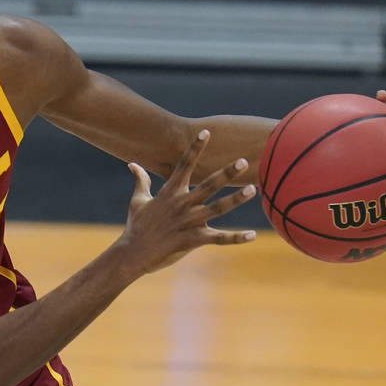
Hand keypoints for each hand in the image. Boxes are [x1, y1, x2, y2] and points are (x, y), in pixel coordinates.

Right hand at [116, 129, 257, 276]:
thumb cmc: (136, 226)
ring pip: (217, 208)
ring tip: (253, 190)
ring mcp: (188, 222)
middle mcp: (181, 205)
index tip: (206, 132)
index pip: (184, 165)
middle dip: (226, 173)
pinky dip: (236, 238)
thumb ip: (141, 181)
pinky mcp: (192, 240)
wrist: (132, 253)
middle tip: (243, 161)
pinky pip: (218, 238)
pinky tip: (252, 235)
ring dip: (235, 199)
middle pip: (208, 185)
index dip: (195, 148)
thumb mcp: (137, 200)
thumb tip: (132, 164)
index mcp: (169, 193)